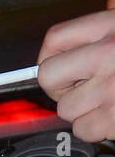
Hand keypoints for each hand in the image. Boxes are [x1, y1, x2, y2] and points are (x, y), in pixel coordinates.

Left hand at [36, 0, 114, 142]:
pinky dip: (97, 128)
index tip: (60, 64)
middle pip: (49, 76)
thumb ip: (109, 26)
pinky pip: (85, 130)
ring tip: (110, 99)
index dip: (50, 55)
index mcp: (112, 27)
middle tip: (83, 85)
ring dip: (83, 109)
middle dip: (62, 86)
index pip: (55, 39)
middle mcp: (108, 55)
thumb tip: (83, 29)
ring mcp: (111, 89)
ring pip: (66, 109)